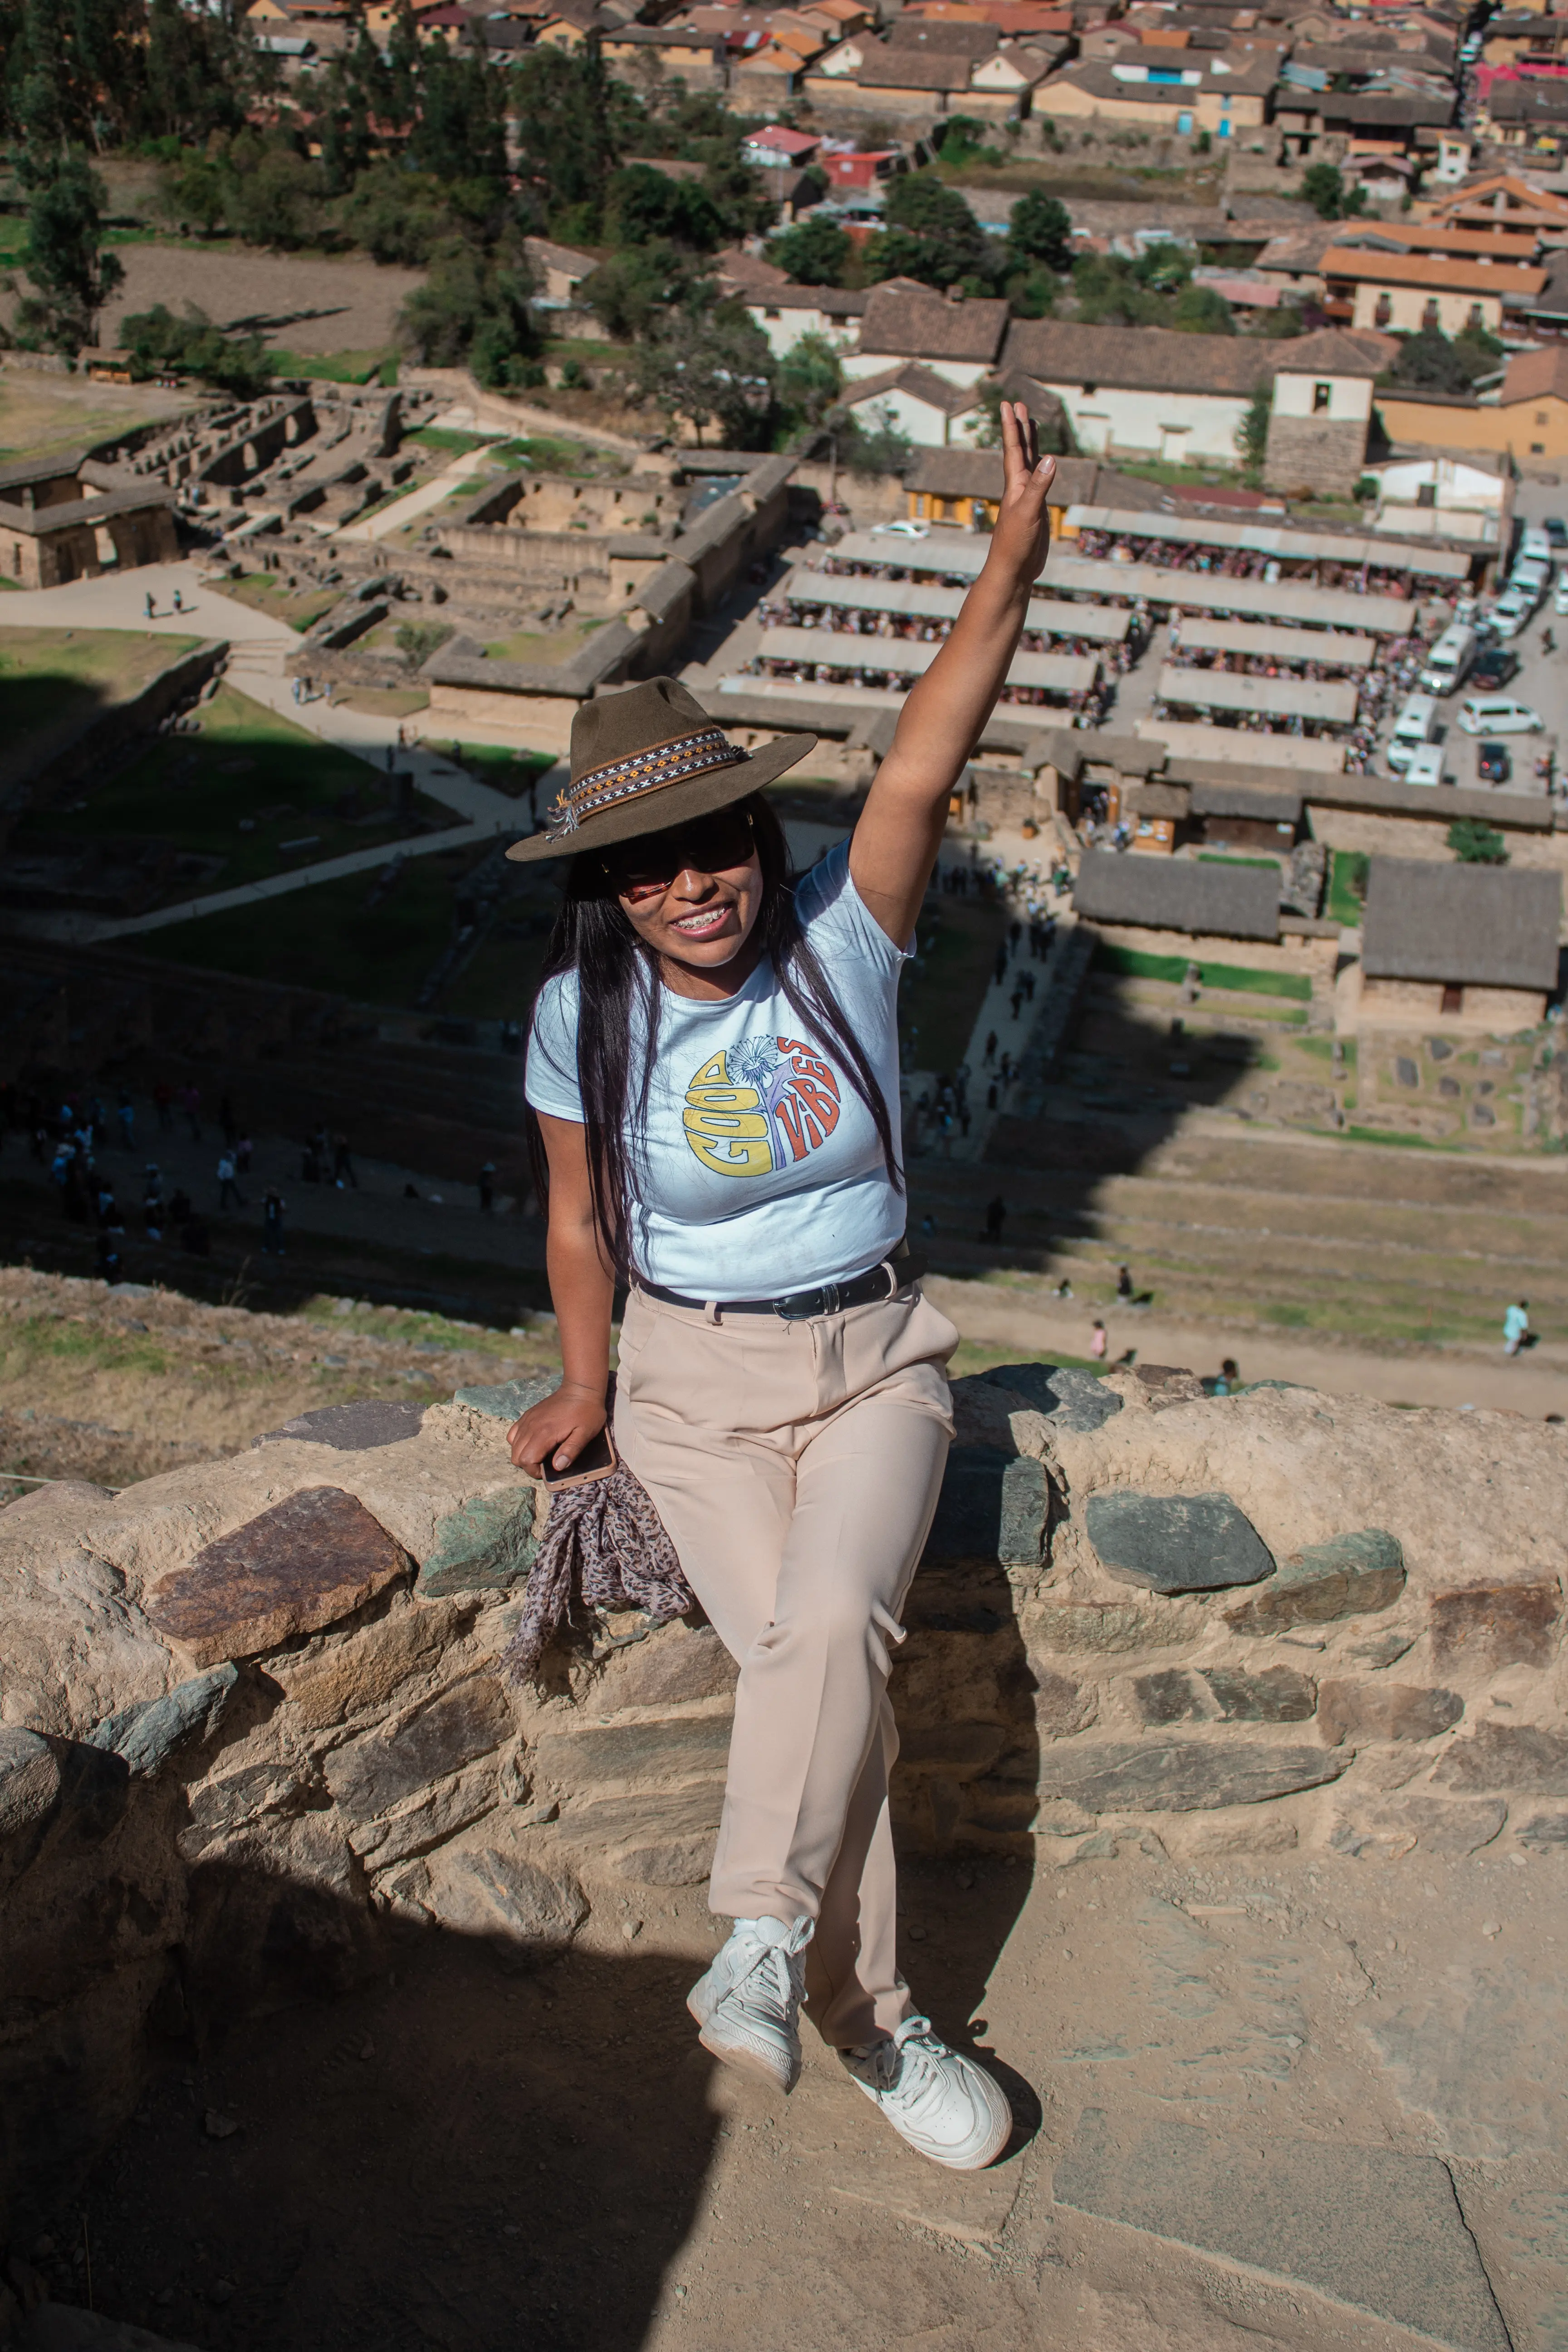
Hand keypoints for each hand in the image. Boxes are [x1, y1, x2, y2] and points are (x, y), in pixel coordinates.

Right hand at [508, 1382, 606, 1476]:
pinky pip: (513, 1433)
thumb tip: (558, 1467)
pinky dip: (518, 1442)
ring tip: (540, 1454)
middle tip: (544, 1464)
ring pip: (513, 1446)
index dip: (535, 1471)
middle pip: (516, 1456)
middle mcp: (531, 1427)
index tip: (547, 1470)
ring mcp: (527, 1420)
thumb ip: (571, 1450)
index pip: (526, 1460)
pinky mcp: (527, 1415)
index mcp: (545, 1433)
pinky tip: (533, 1442)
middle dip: (528, 1466)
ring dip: (524, 1455)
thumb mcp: (585, 1433)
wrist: (580, 1388)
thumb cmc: (586, 1411)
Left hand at [986, 401, 1056, 599]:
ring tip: (1031, 424)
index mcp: (1015, 485)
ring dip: (1030, 443)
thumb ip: (1039, 486)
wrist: (1013, 570)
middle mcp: (1019, 487)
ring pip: (1030, 463)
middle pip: (1020, 451)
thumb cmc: (1015, 544)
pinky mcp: (1036, 509)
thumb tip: (1050, 459)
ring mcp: (1028, 498)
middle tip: (1018, 405)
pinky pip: (1040, 481)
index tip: (1009, 404)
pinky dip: (1042, 468)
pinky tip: (1044, 463)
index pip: (1014, 449)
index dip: (1011, 426)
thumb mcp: (1029, 513)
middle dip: (1020, 427)